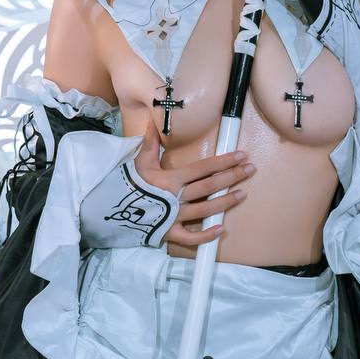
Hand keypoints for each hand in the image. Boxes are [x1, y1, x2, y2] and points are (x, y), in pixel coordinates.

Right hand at [135, 118, 253, 246]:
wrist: (109, 209)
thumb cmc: (126, 183)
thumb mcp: (138, 161)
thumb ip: (150, 142)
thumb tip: (154, 120)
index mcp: (171, 179)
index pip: (203, 168)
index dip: (224, 161)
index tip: (241, 155)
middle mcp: (176, 197)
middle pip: (210, 187)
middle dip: (232, 177)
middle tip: (250, 170)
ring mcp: (174, 217)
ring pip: (205, 210)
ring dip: (225, 202)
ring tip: (242, 194)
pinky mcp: (168, 233)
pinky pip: (190, 238)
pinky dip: (205, 236)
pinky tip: (221, 230)